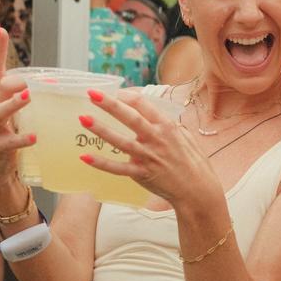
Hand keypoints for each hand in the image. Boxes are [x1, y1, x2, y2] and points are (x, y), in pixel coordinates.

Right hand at [0, 26, 34, 194]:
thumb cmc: (12, 137)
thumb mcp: (19, 115)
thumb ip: (34, 99)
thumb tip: (62, 82)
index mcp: (0, 100)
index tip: (1, 30)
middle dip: (15, 81)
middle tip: (34, 79)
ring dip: (14, 103)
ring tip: (29, 95)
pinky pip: (9, 142)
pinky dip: (23, 139)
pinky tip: (35, 137)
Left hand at [76, 86, 218, 206]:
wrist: (197, 189)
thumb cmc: (193, 161)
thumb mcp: (184, 135)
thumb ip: (166, 124)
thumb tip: (152, 113)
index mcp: (167, 126)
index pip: (143, 104)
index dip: (126, 96)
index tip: (114, 91)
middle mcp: (156, 139)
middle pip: (130, 117)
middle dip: (110, 104)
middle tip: (91, 93)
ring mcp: (148, 157)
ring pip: (120, 141)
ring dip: (101, 129)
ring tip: (83, 118)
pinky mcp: (141, 173)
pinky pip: (117, 168)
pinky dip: (101, 163)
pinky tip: (84, 156)